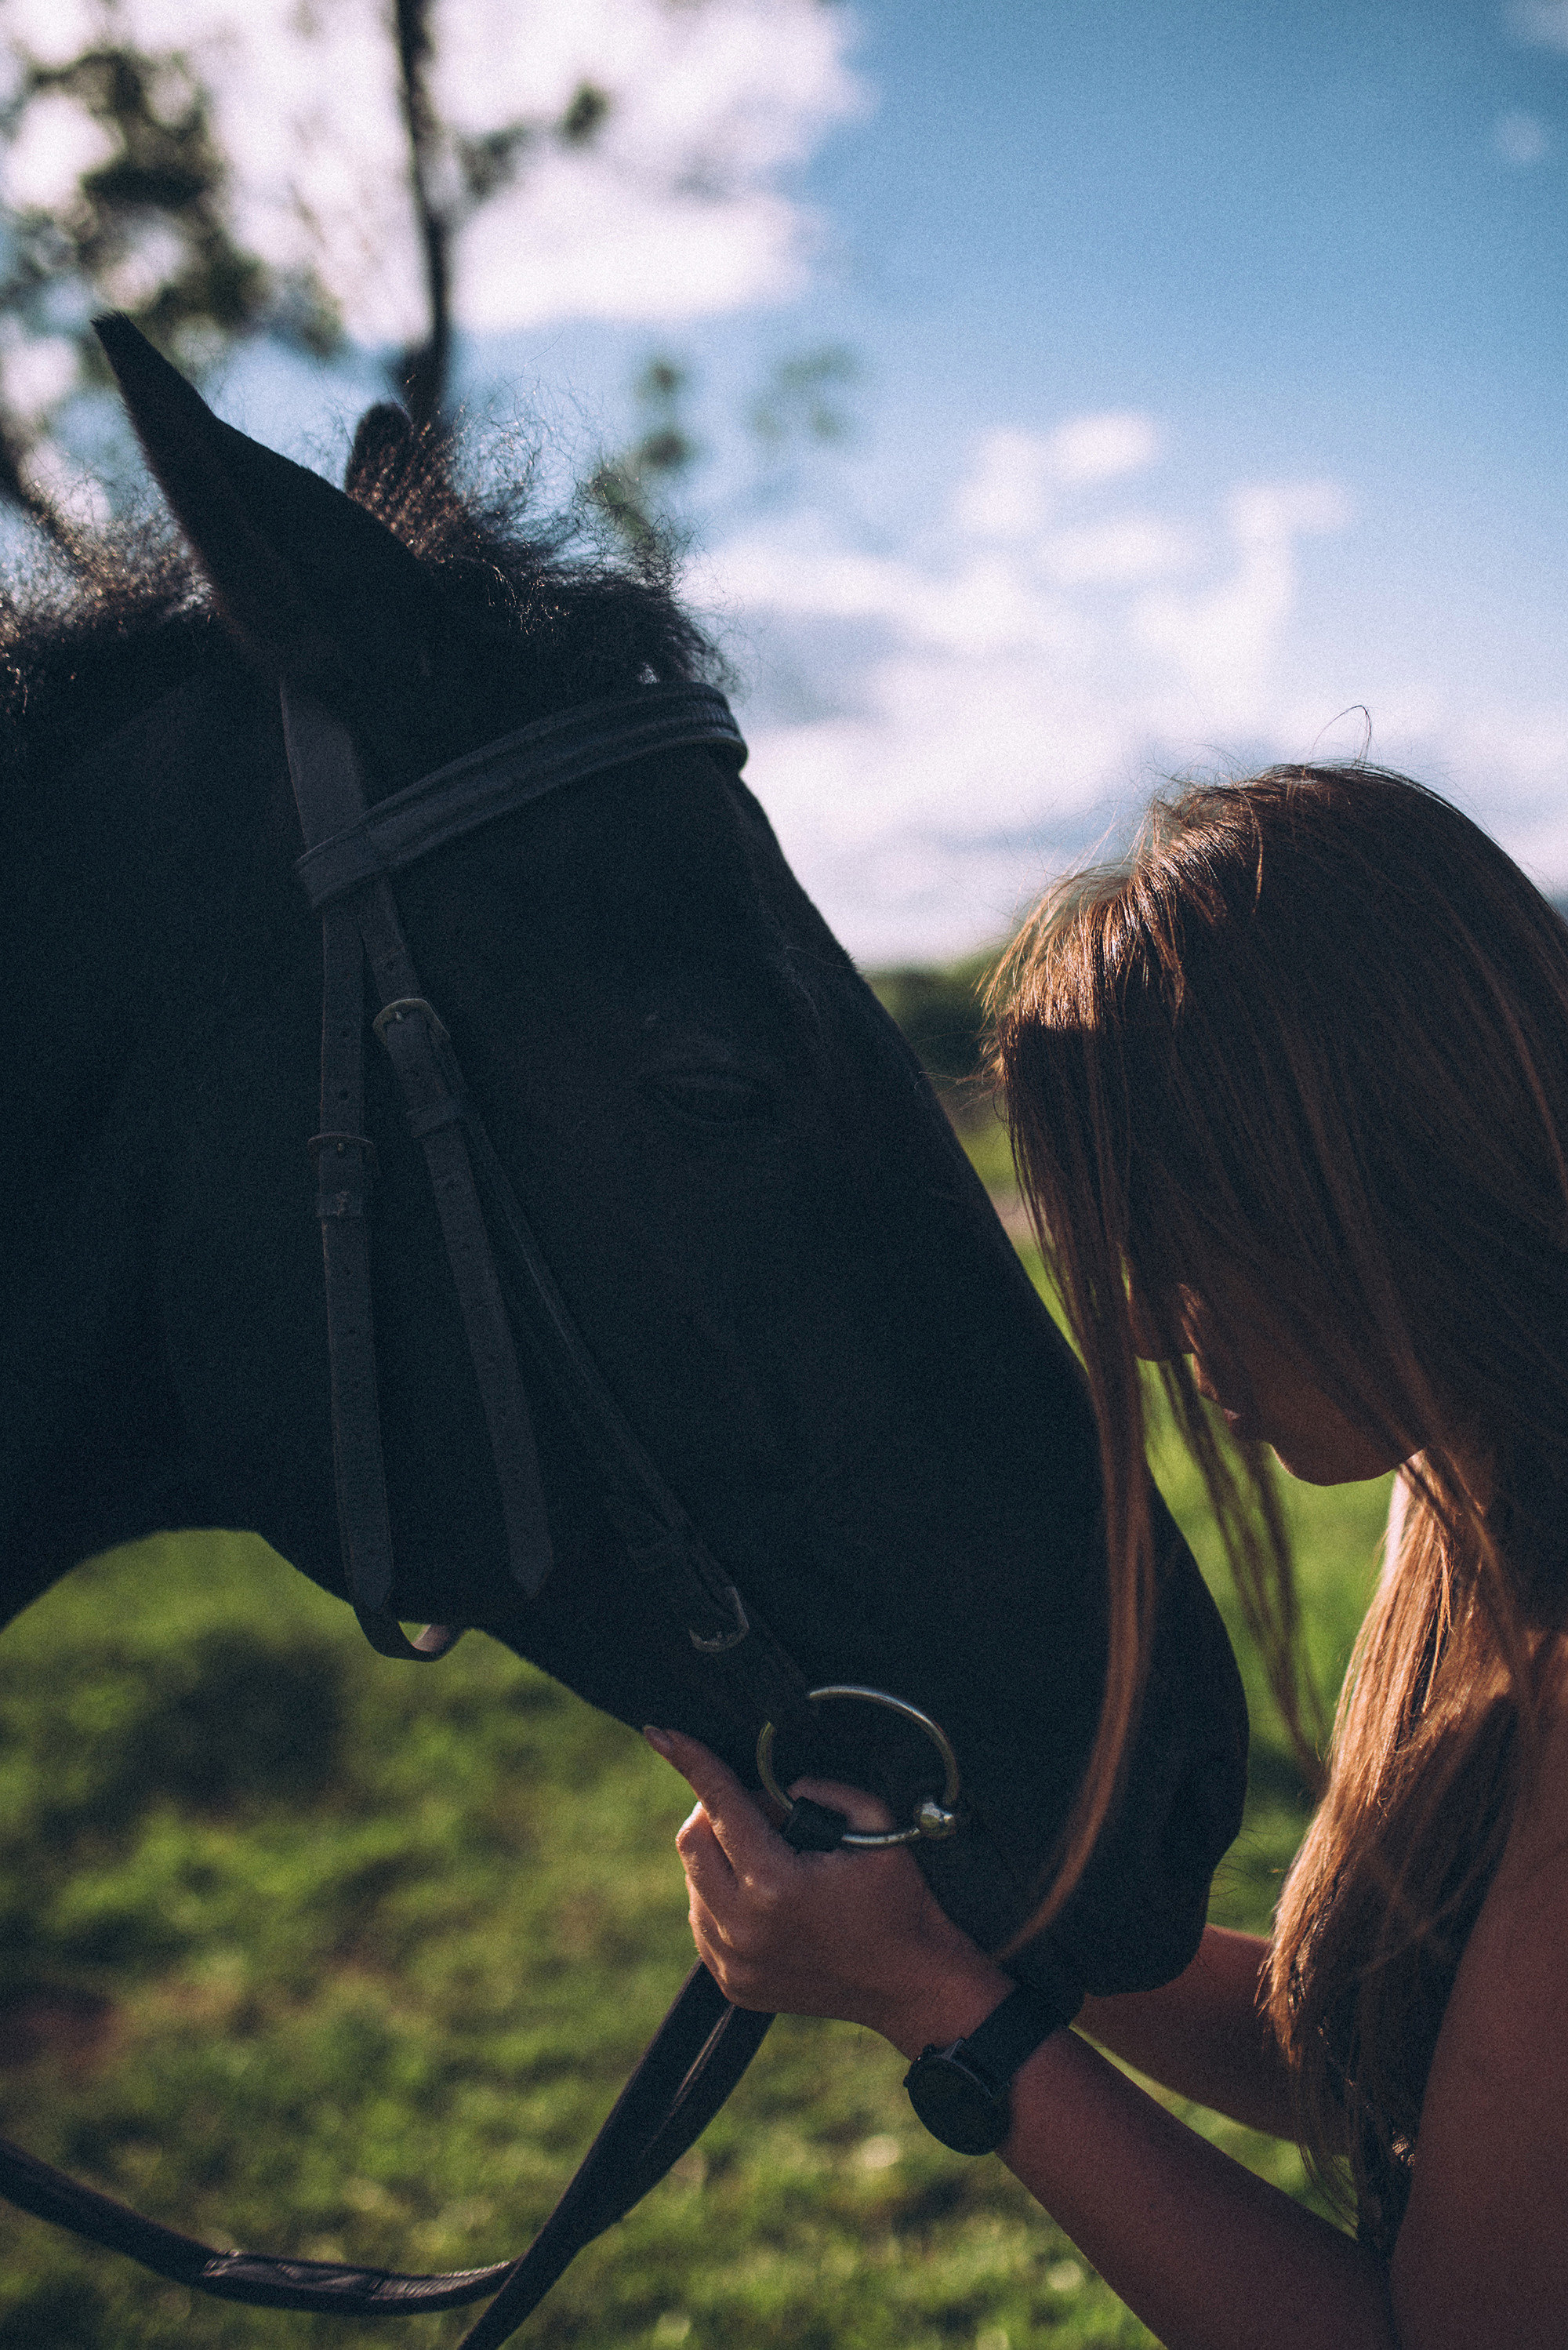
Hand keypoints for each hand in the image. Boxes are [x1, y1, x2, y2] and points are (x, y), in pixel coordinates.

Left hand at [644, 1726, 1010, 2057]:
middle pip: (692, 1842)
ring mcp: (734, 1963)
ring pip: (692, 1881)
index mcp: (776, 1887)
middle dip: (714, 1810)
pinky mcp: (733, 1983)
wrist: (912, 1985)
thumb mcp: (876, 1824)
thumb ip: (823, 1789)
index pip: (720, 1807)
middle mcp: (744, 1929)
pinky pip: (702, 1919)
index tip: (662, 1734)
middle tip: (760, 1807)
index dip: (692, 1762)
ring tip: (771, 1854)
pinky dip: (720, 1892)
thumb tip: (778, 1788)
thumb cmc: (899, 1902)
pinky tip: (761, 1891)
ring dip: (718, 1854)